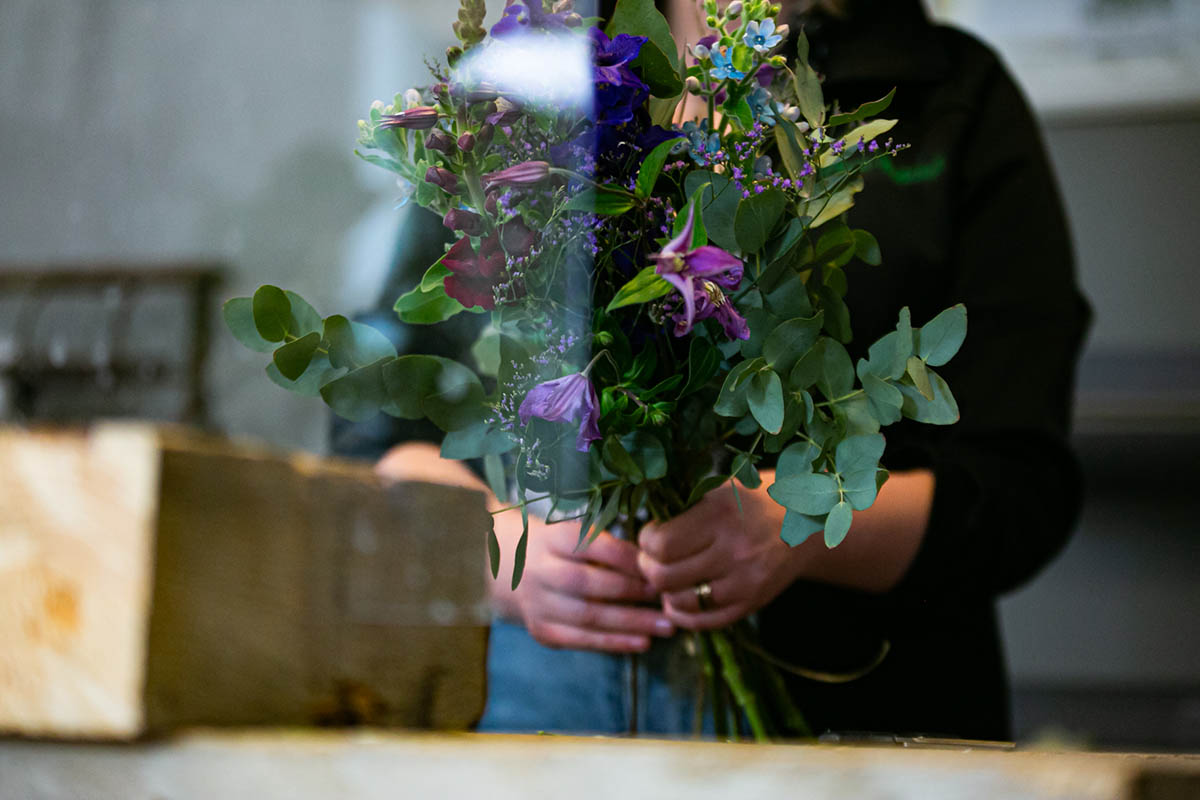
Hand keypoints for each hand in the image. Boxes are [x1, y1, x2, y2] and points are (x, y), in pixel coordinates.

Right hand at [492, 513, 675, 652]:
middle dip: (633, 592)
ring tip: (666, 626)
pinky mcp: (542, 631)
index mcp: (551, 539)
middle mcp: (540, 571)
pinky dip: (614, 643)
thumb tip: (655, 561)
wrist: (506, 572)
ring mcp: (538, 604)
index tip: (659, 565)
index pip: (591, 546)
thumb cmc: (557, 550)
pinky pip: (581, 640)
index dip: (627, 558)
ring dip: (631, 623)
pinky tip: (642, 643)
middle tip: (668, 598)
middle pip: (589, 583)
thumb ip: (606, 546)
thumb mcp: (573, 534)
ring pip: (588, 616)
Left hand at [638, 480, 800, 630]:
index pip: (661, 544)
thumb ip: (685, 509)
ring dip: (665, 592)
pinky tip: (679, 599)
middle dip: (649, 568)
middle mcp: (734, 551)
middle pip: (664, 577)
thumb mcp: (722, 489)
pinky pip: (704, 622)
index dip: (646, 541)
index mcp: (721, 515)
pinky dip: (683, 614)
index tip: (651, 534)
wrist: (809, 521)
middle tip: (652, 558)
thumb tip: (644, 534)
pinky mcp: (752, 603)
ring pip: (680, 602)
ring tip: (668, 576)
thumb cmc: (757, 498)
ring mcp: (745, 581)